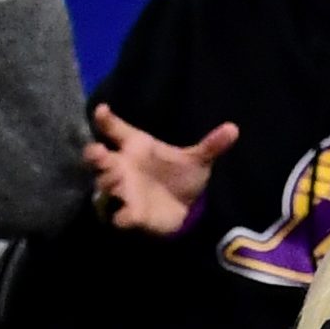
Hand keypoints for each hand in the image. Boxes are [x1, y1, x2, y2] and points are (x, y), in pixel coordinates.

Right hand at [85, 100, 236, 234]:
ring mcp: (124, 191)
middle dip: (94, 155)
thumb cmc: (182, 177)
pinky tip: (125, 214)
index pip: (115, 129)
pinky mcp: (131, 214)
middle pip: (98, 157)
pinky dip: (120, 216)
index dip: (105, 119)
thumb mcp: (197, 160)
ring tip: (116, 178)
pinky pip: (119, 216)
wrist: (186, 209)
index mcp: (136, 147)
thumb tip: (234, 129)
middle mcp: (123, 166)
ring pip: (104, 185)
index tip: (102, 111)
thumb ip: (211, 145)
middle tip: (98, 152)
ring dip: (107, 182)